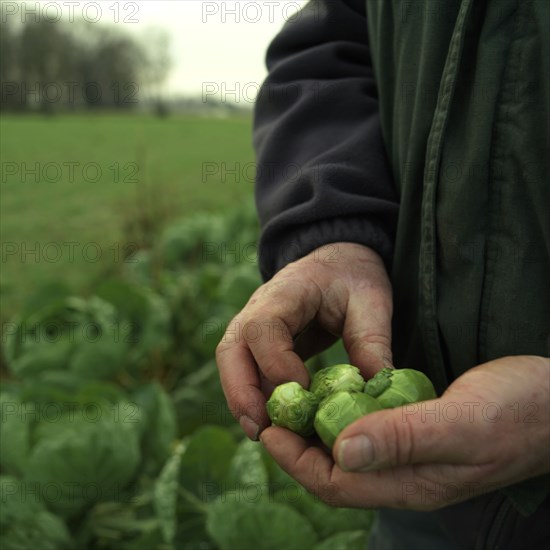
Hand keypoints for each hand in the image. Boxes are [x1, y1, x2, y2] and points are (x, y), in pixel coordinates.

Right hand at [216, 243, 392, 439]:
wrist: (336, 261)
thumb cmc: (352, 276)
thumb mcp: (370, 301)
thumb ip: (373, 342)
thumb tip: (377, 393)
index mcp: (285, 291)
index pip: (262, 327)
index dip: (276, 363)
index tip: (304, 392)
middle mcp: (258, 308)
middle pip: (231, 350)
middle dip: (240, 391)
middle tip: (259, 430)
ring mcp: (253, 327)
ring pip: (232, 364)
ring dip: (243, 400)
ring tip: (263, 435)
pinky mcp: (259, 344)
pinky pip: (246, 371)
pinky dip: (255, 397)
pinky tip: (274, 423)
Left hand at [260, 355, 549, 509]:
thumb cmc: (518, 411)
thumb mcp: (462, 422)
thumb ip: (404, 438)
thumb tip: (341, 452)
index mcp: (412, 482)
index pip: (337, 485)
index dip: (297, 462)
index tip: (268, 432)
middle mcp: (407, 475)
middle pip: (337, 472)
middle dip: (299, 449)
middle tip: (271, 415)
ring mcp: (414, 454)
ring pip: (351, 452)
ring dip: (318, 432)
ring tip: (293, 404)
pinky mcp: (421, 432)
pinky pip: (370, 432)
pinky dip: (345, 416)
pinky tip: (335, 395)